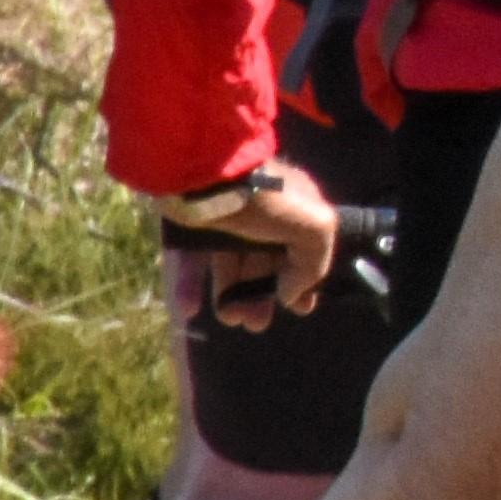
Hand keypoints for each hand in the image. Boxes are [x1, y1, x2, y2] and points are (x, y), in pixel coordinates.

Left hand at [161, 164, 344, 326]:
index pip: (302, 251)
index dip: (302, 282)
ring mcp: (221, 222)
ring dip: (229, 296)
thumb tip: (291, 293)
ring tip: (229, 320)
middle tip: (256, 325)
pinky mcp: (187, 227)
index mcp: (293, 211)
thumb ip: (313, 264)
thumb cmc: (266, 199)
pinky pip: (189, 261)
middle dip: (262, 297)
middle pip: (263, 263)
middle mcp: (259, 216)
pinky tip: (190, 310)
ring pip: (227, 264)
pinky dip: (190, 286)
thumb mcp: (313, 228)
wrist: (205, 174)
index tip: (298, 309)